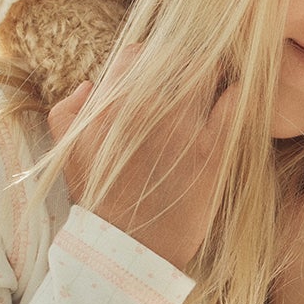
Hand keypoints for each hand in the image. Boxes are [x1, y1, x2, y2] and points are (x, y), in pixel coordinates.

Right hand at [48, 66, 240, 270]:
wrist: (128, 249)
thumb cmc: (99, 202)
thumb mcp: (66, 156)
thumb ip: (67, 114)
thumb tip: (89, 85)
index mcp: (110, 107)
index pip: (136, 54)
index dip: (150, 58)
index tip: (159, 69)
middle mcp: (146, 110)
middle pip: (175, 57)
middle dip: (183, 62)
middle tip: (191, 73)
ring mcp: (181, 128)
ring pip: (206, 72)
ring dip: (212, 72)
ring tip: (216, 81)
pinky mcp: (212, 150)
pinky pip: (234, 104)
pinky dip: (237, 93)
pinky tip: (235, 94)